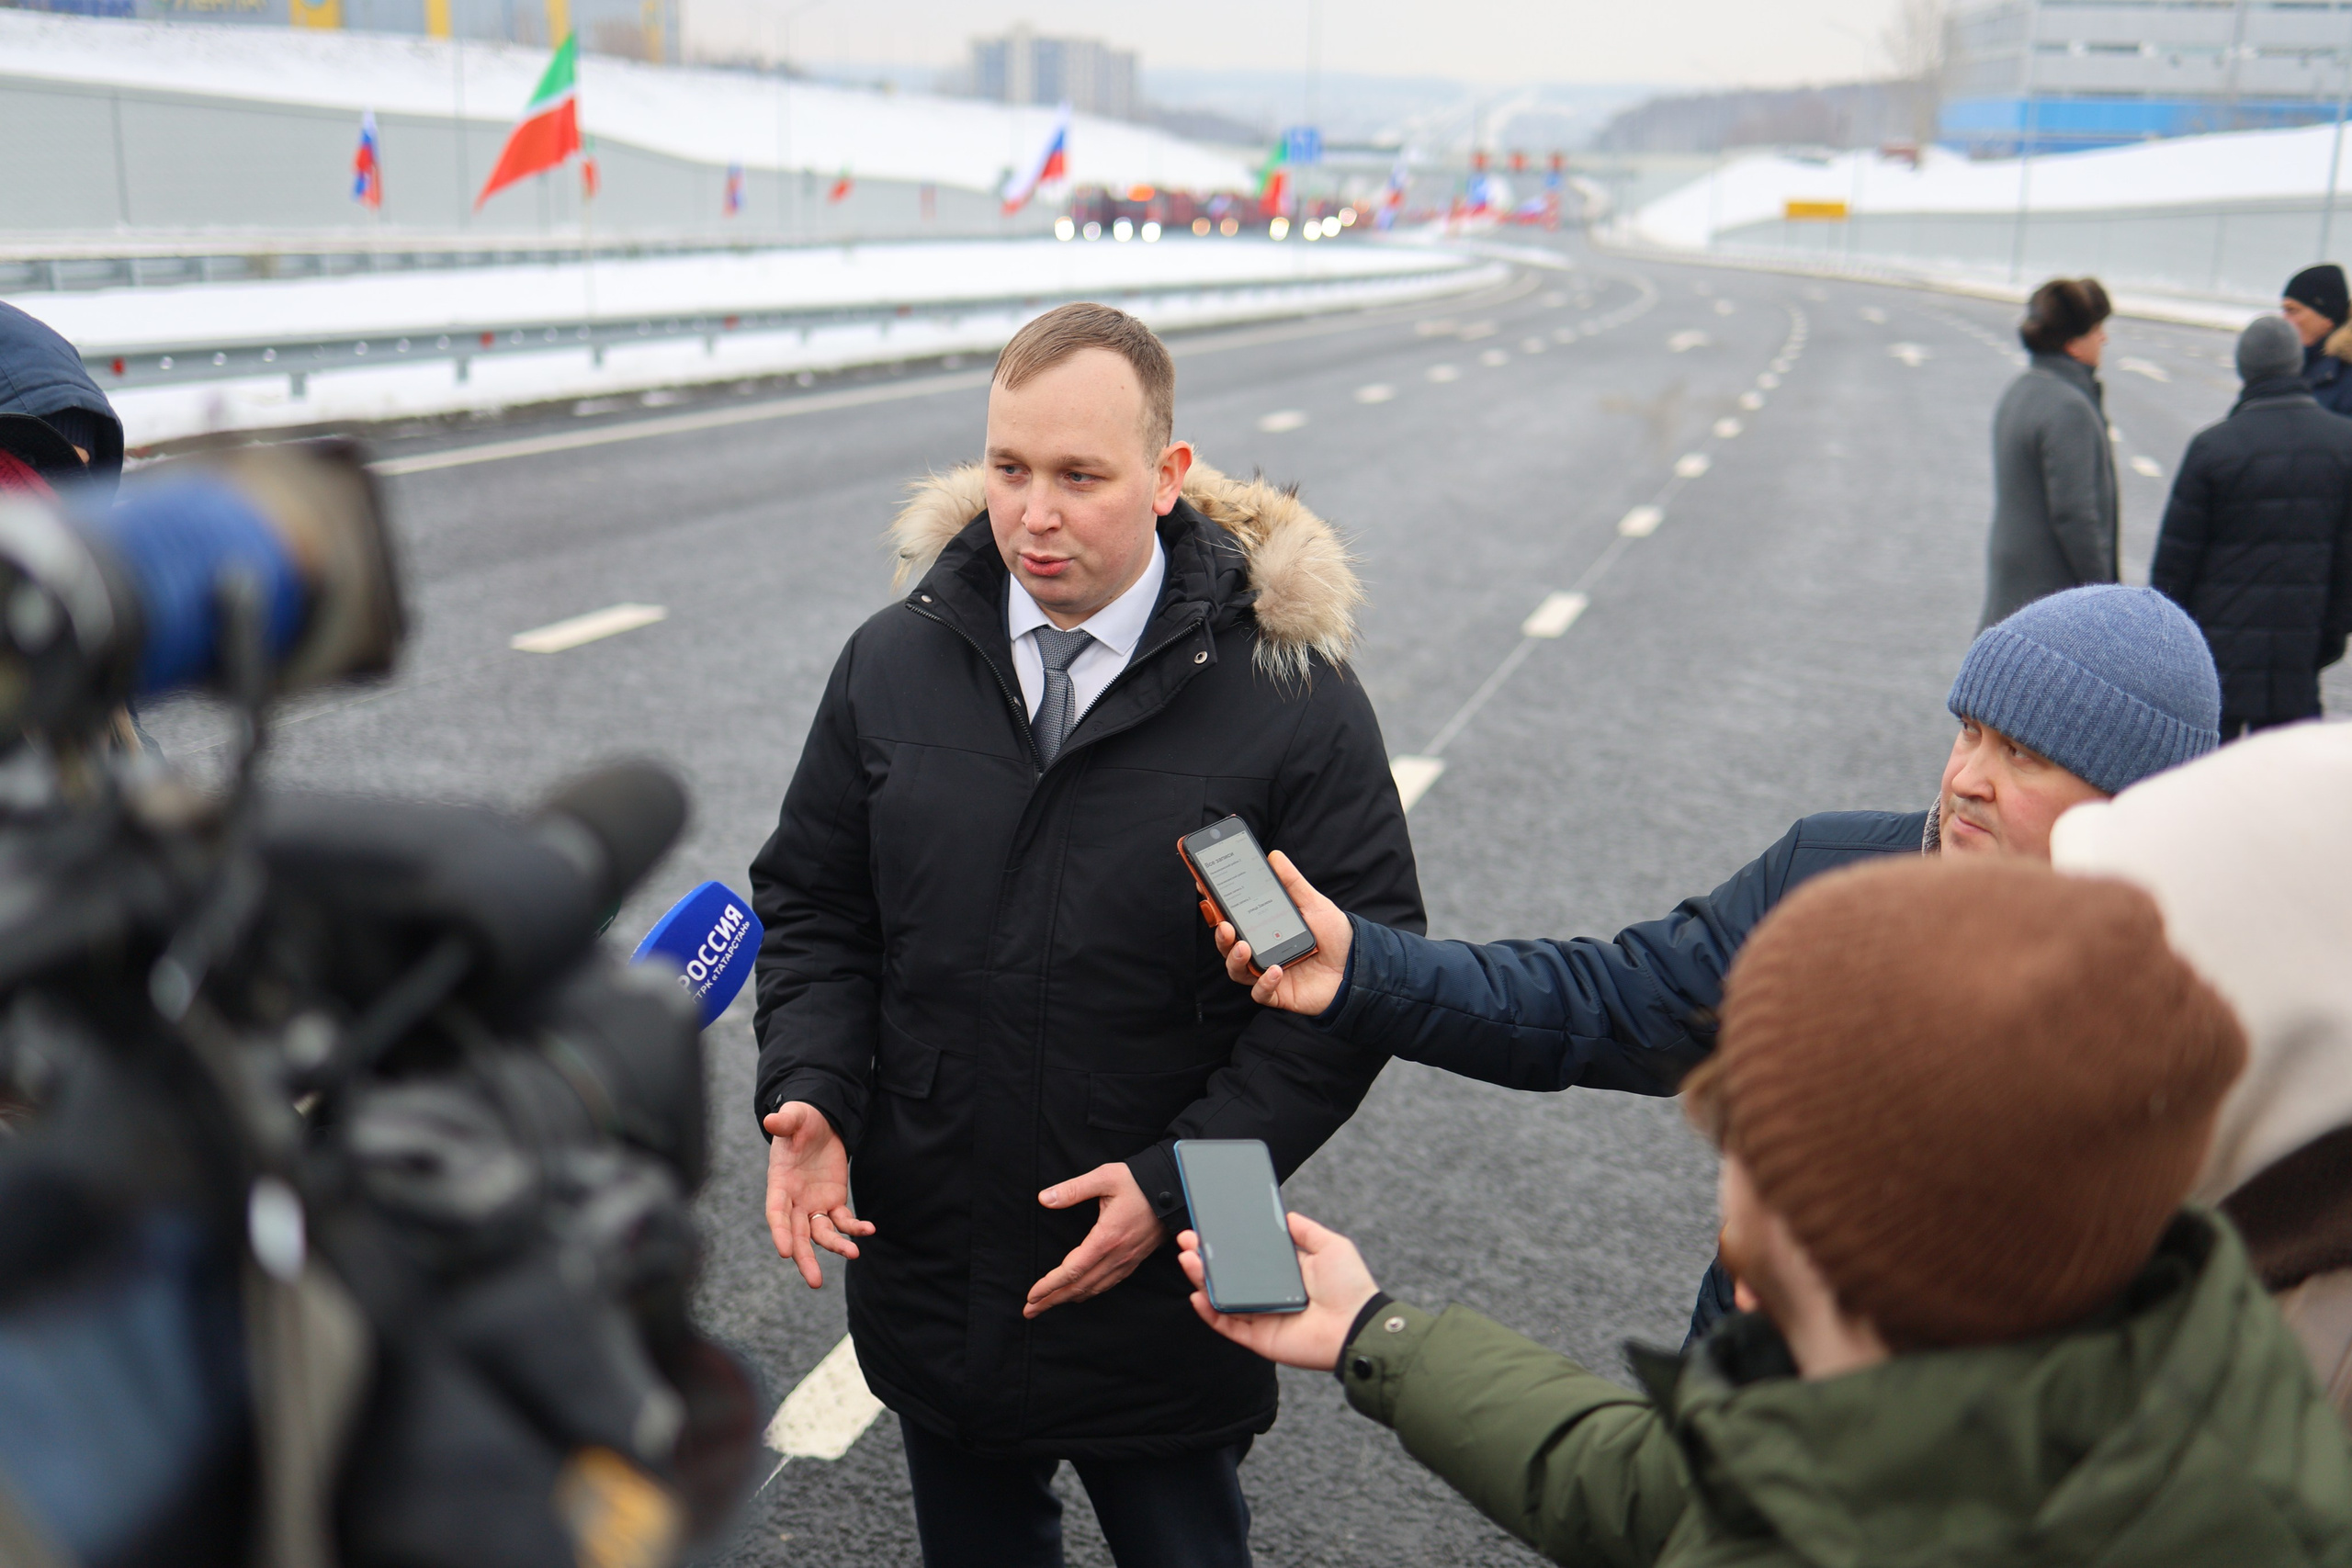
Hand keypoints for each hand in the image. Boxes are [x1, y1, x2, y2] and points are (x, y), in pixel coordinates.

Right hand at [762, 1102, 874, 1288]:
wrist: (820, 1123)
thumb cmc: (802, 1121)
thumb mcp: (795, 1117)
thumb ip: (785, 1121)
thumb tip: (772, 1119)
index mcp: (779, 1183)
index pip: (776, 1213)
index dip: (779, 1232)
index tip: (784, 1252)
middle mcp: (794, 1200)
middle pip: (797, 1235)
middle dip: (805, 1258)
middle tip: (815, 1282)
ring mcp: (814, 1204)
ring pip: (821, 1233)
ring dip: (835, 1246)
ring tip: (853, 1254)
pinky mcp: (834, 1202)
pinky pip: (843, 1220)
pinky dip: (854, 1228)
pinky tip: (868, 1230)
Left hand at [1026, 1162, 1165, 1317]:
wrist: (1174, 1189)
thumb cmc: (1139, 1181)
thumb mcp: (1104, 1178)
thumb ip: (1073, 1189)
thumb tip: (1044, 1198)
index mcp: (1106, 1238)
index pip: (1072, 1271)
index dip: (1050, 1285)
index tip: (1032, 1296)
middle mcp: (1117, 1255)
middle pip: (1080, 1287)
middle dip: (1053, 1300)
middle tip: (1030, 1310)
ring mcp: (1127, 1260)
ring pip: (1094, 1289)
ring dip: (1069, 1299)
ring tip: (1048, 1305)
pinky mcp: (1135, 1260)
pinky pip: (1109, 1284)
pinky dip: (1090, 1293)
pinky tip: (1080, 1294)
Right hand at [1177, 1212, 1379, 1371]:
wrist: (1358, 1325)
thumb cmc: (1350, 1286)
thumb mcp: (1330, 1246)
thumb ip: (1305, 1230)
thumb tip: (1283, 1214)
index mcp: (1284, 1272)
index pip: (1247, 1255)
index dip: (1226, 1242)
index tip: (1208, 1227)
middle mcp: (1269, 1293)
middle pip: (1229, 1275)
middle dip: (1205, 1257)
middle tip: (1188, 1240)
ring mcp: (1262, 1316)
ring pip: (1223, 1297)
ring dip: (1202, 1279)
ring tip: (1188, 1259)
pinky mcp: (1260, 1338)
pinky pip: (1228, 1325)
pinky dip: (1210, 1312)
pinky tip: (1198, 1295)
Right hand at [1212, 851, 1351, 1013]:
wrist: (1358, 966)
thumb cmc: (1333, 935)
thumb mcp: (1313, 904)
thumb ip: (1292, 883)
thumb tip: (1273, 855)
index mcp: (1263, 929)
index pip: (1233, 918)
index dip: (1216, 907)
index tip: (1205, 889)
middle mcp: (1261, 951)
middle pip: (1228, 946)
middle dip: (1221, 936)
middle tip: (1225, 925)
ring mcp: (1267, 973)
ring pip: (1237, 971)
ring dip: (1235, 959)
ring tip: (1244, 946)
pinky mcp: (1279, 994)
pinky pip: (1261, 993)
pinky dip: (1264, 983)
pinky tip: (1275, 970)